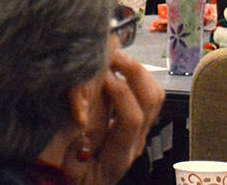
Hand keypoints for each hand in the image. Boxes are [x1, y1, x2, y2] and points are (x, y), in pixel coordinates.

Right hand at [65, 50, 163, 184]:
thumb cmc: (75, 180)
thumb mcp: (70, 169)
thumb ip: (76, 148)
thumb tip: (82, 119)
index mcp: (119, 156)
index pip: (131, 119)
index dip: (119, 92)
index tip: (100, 74)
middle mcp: (136, 143)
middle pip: (151, 102)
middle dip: (134, 72)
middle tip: (112, 55)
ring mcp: (142, 134)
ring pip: (156, 96)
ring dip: (139, 72)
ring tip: (116, 58)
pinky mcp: (141, 125)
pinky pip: (150, 96)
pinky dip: (139, 79)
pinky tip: (120, 71)